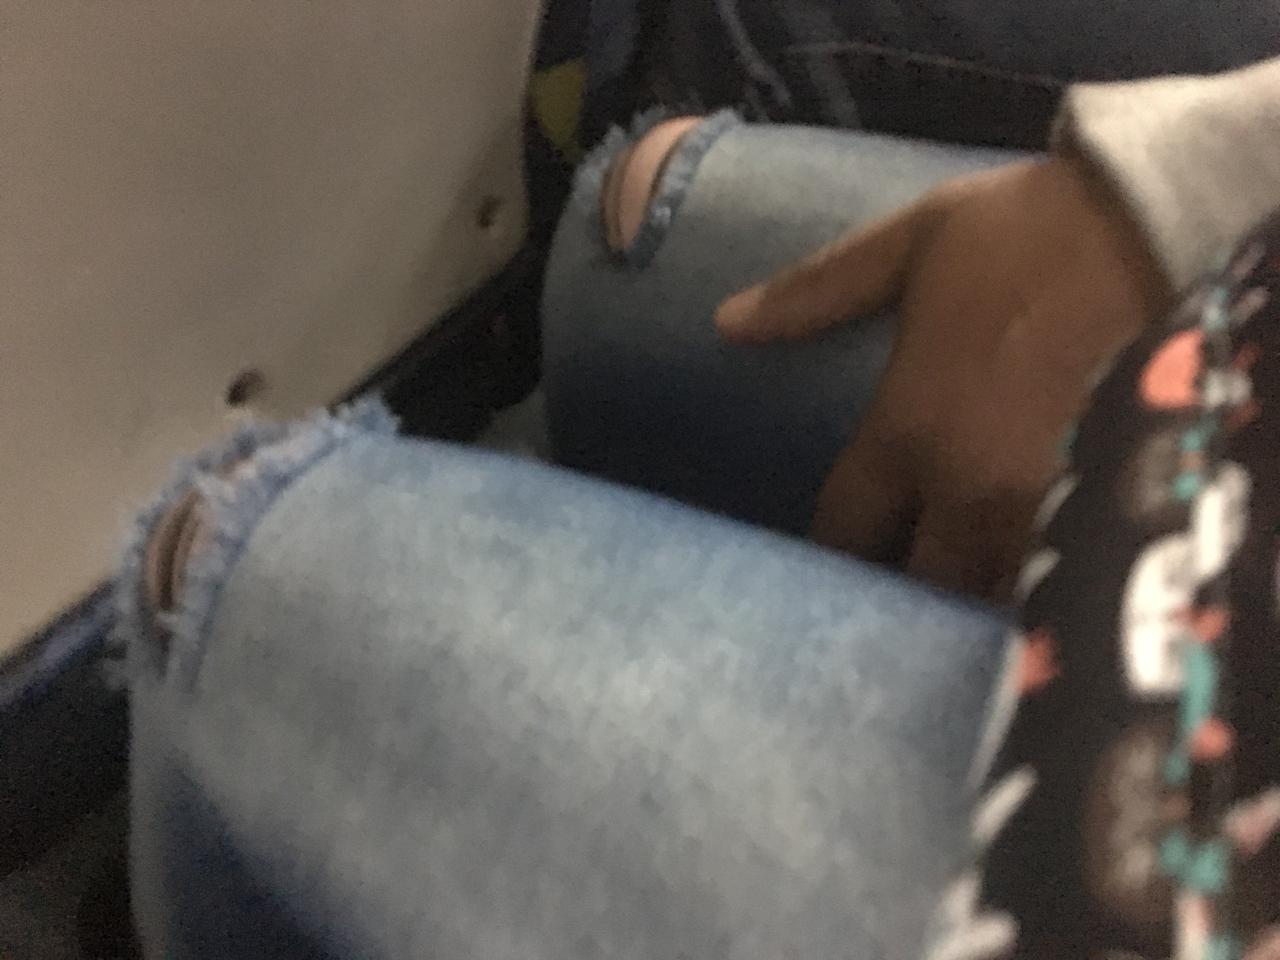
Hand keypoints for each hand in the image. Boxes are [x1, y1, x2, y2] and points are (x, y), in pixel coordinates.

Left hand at [716, 153, 1169, 598]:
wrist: (1157, 218)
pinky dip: (1032, 582)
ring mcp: (1041, 503)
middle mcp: (966, 485)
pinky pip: (1056, 573)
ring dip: (969, 591)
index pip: (847, 530)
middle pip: (918, 582)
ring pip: (988, 592)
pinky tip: (1027, 574)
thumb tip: (725, 323)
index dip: (834, 554)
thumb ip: (817, 292)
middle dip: (905, 587)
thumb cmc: (1025, 230)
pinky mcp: (1106, 501)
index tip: (835, 559)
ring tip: (958, 588)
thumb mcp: (911, 242)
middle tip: (901, 579)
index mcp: (908, 428)